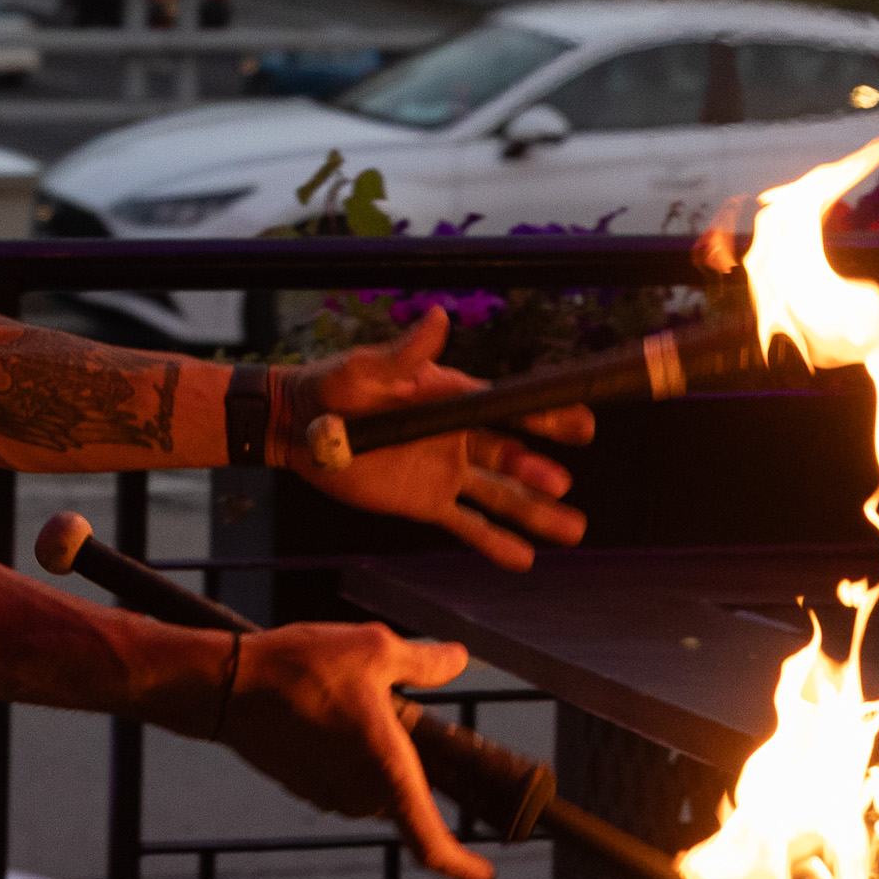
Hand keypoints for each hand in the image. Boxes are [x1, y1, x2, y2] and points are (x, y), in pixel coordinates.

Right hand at [217, 621, 496, 878]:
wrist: (228, 686)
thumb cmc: (304, 668)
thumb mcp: (376, 649)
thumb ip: (425, 662)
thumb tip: (458, 660)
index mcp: (389, 773)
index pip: (432, 844)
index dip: (463, 866)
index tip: (486, 875)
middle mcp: (359, 796)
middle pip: (404, 791)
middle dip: (407, 755)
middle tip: (394, 699)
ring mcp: (327, 796)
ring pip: (373, 780)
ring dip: (373, 747)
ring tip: (349, 690)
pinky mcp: (302, 786)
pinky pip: (342, 773)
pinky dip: (346, 746)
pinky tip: (325, 701)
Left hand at [289, 306, 589, 569]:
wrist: (297, 428)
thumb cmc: (332, 389)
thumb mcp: (366, 370)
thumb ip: (405, 353)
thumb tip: (439, 318)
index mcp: (452, 398)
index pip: (507, 409)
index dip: (545, 417)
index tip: (581, 422)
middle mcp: (458, 435)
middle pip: (512, 455)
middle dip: (539, 471)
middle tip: (562, 486)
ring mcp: (446, 471)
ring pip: (501, 494)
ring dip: (534, 512)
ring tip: (571, 531)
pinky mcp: (427, 502)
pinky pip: (468, 525)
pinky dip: (495, 542)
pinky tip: (523, 560)